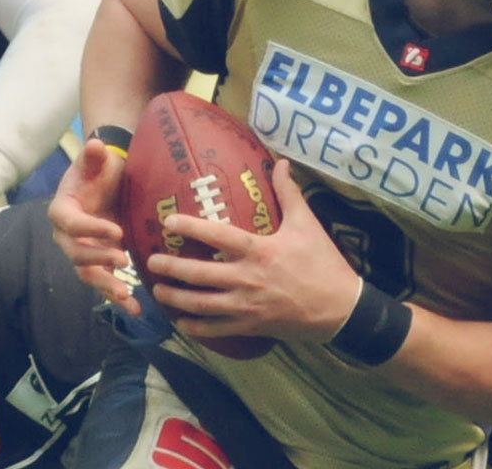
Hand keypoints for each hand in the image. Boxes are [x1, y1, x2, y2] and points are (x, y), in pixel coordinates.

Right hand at [48, 138, 137, 313]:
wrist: (108, 181)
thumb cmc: (100, 169)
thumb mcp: (98, 160)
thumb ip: (94, 155)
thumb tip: (96, 144)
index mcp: (62, 210)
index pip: (71, 223)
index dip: (90, 229)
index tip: (116, 230)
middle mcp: (67, 236)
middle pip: (76, 254)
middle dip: (98, 259)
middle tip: (124, 260)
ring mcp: (82, 251)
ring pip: (88, 274)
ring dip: (107, 286)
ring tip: (127, 296)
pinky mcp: (98, 262)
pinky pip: (104, 282)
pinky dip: (118, 296)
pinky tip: (136, 309)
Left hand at [142, 160, 362, 344]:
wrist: (341, 308)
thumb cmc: (323, 263)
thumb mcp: (307, 224)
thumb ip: (290, 193)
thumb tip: (281, 162)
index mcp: (260, 251)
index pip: (218, 236)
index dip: (191, 227)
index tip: (169, 220)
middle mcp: (248, 279)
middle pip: (200, 274)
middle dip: (171, 268)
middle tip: (151, 262)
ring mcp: (247, 306)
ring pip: (202, 304)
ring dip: (176, 298)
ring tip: (158, 291)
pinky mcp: (251, 326)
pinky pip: (217, 329)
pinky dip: (197, 326)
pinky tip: (182, 321)